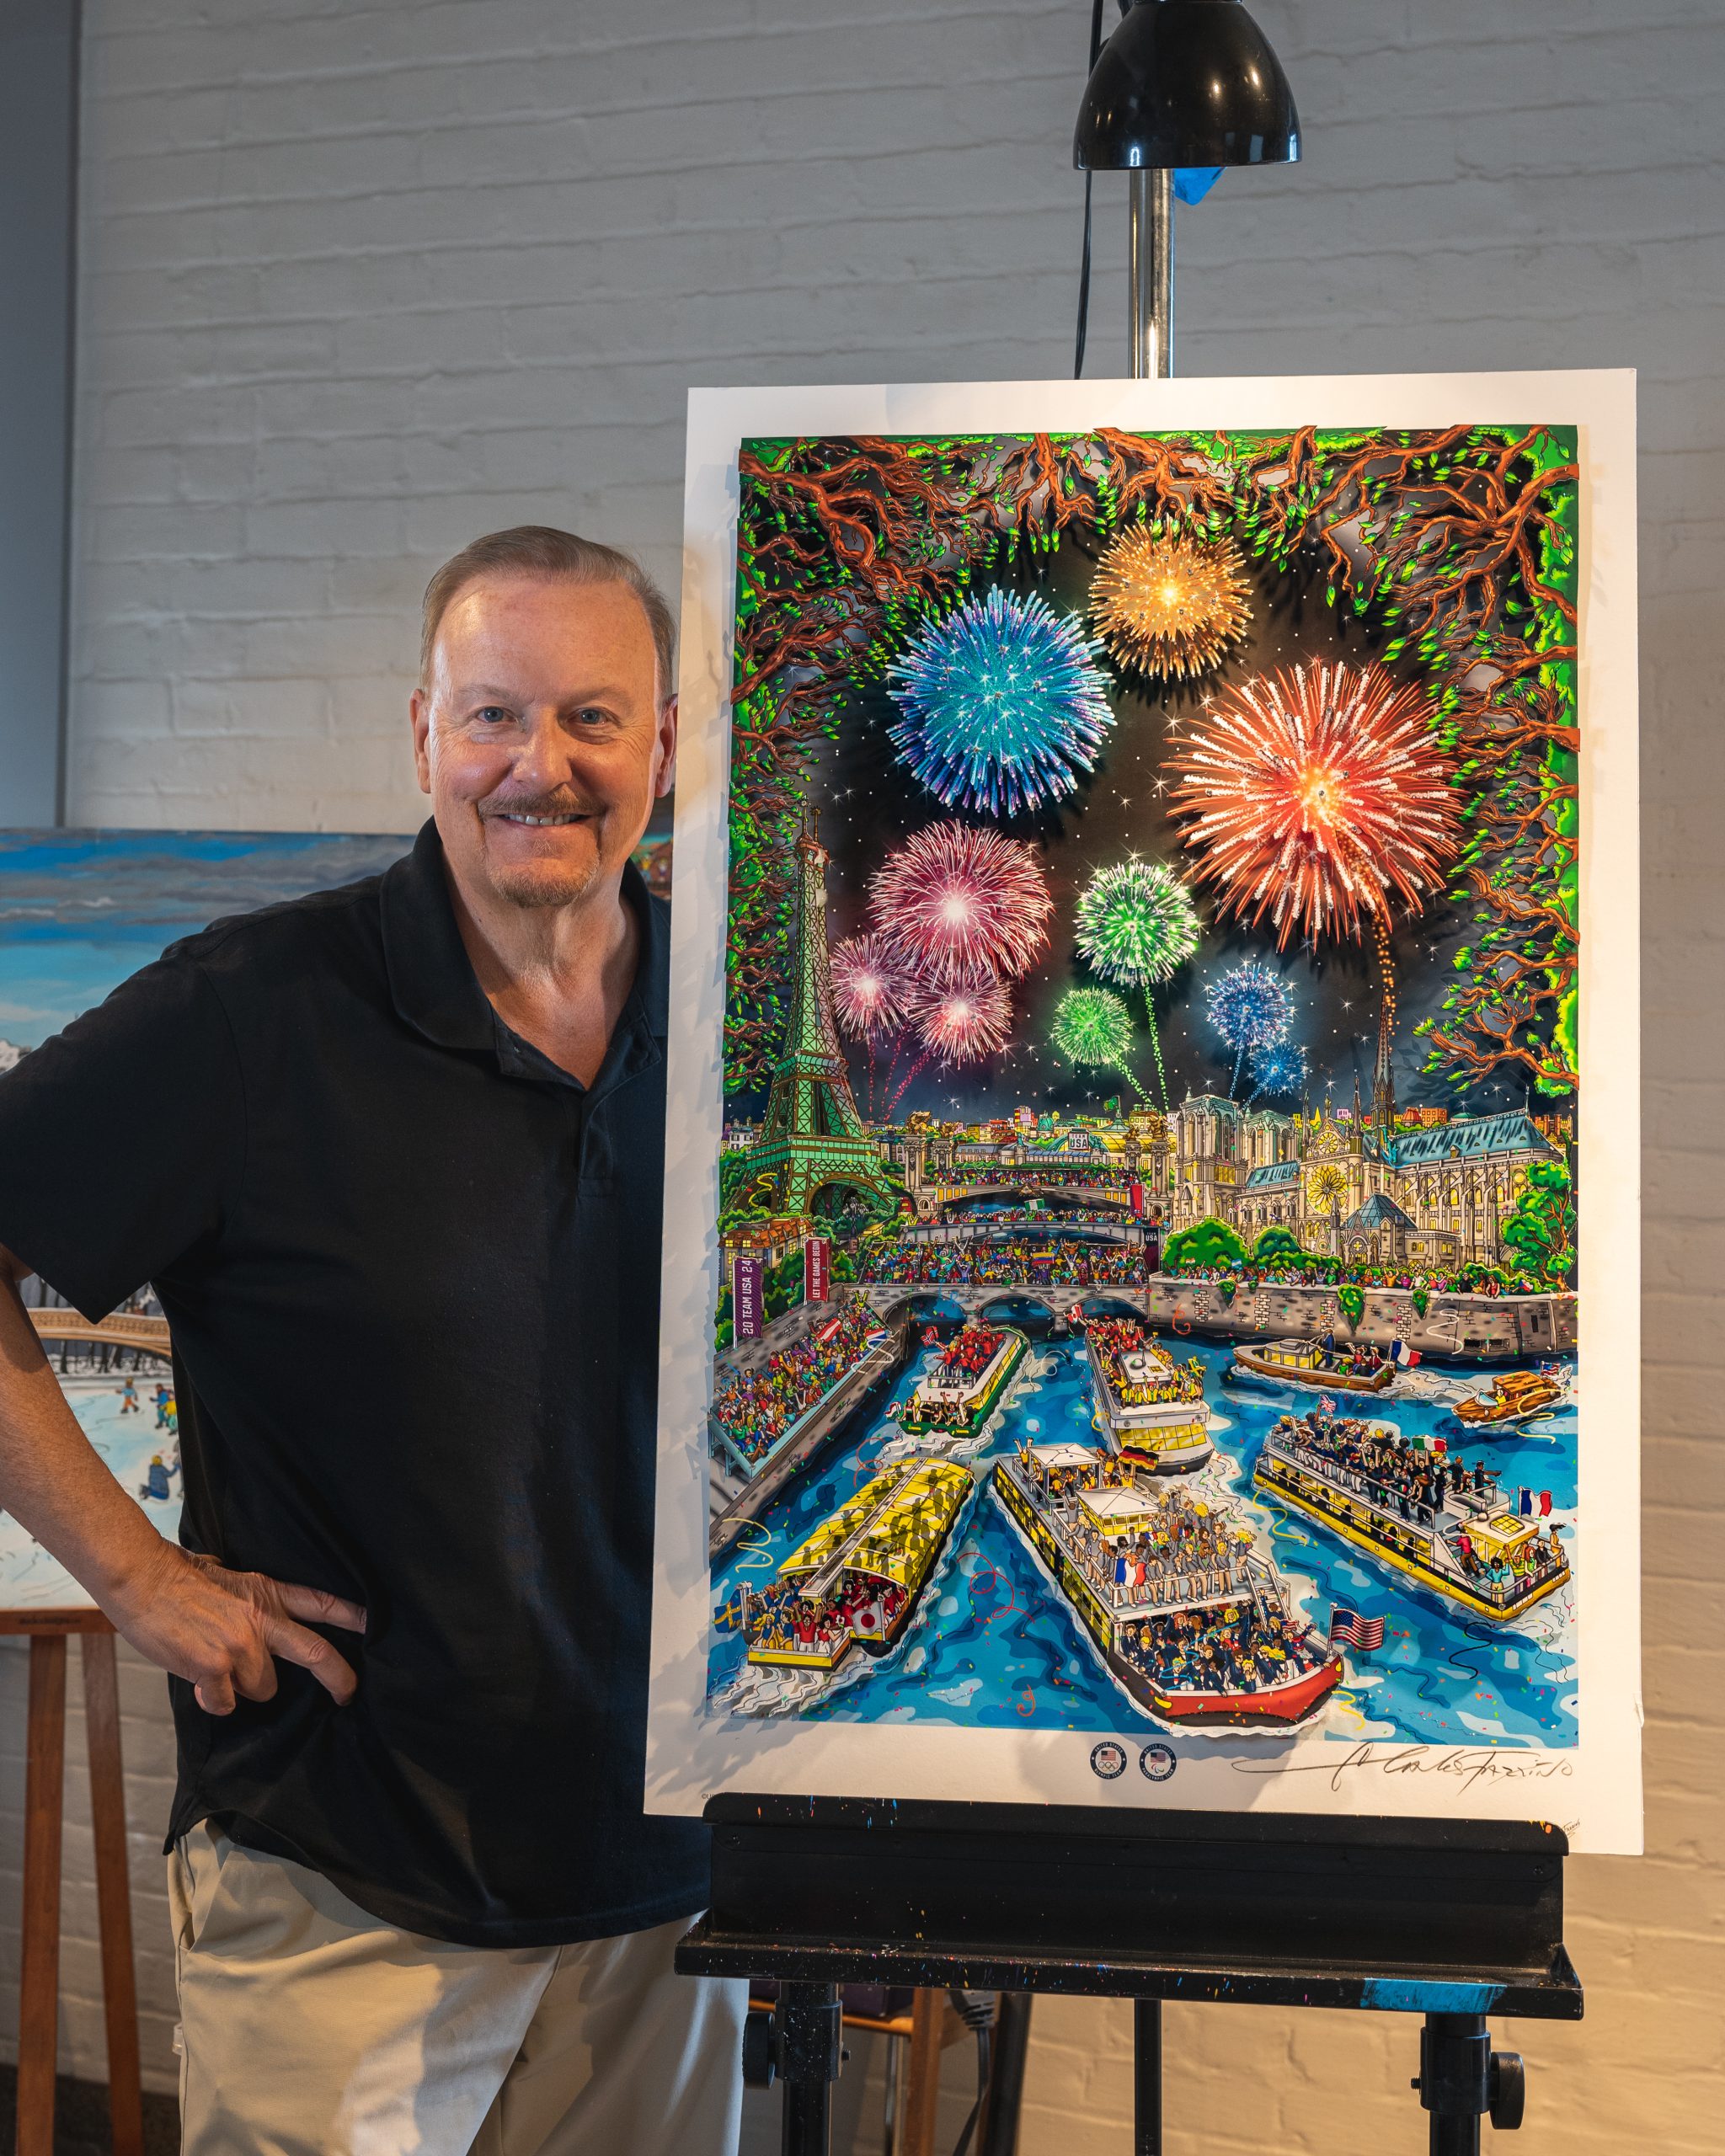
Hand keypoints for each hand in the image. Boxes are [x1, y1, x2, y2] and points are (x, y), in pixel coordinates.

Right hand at [104, 1538, 367, 1713]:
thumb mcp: (233, 1581)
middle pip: (316, 1653)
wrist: (143, 1579)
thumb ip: (254, 1604)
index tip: (377, 1626)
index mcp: (267, 1595)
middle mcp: (261, 1621)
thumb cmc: (182, 1580)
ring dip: (244, 1687)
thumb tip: (265, 1625)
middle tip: (347, 1695)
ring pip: (263, 1688)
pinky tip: (200, 1683)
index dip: (353, 1616)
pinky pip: (226, 1703)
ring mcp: (240, 1646)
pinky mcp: (214, 1668)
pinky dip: (214, 1700)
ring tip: (217, 1666)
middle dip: (340, 1678)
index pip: (321, 1603)